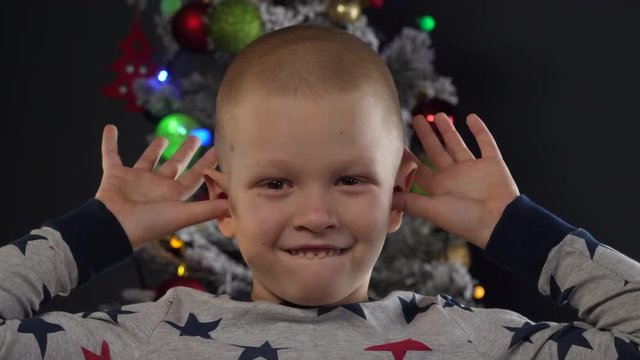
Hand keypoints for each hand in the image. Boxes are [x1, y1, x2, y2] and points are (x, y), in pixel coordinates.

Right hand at [95, 125, 229, 248]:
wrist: (114, 228)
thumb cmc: (149, 224)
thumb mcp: (183, 214)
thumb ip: (209, 209)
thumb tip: (236, 205)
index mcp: (173, 196)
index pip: (196, 177)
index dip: (208, 165)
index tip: (218, 151)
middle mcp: (156, 187)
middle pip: (175, 166)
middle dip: (186, 153)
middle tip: (197, 137)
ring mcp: (136, 181)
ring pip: (147, 160)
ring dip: (154, 150)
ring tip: (164, 138)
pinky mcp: (115, 176)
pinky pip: (111, 155)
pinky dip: (109, 143)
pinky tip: (110, 128)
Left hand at [392, 113, 519, 248]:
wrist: (500, 223)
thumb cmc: (465, 221)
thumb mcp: (432, 210)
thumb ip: (410, 202)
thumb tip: (385, 199)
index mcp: (440, 188)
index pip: (420, 169)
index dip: (409, 158)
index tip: (397, 144)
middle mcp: (455, 177)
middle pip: (437, 151)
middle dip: (426, 135)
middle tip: (416, 119)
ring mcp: (473, 169)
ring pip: (458, 144)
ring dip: (449, 130)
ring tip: (438, 115)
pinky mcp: (492, 164)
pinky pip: (486, 143)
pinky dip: (480, 130)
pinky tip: (471, 117)